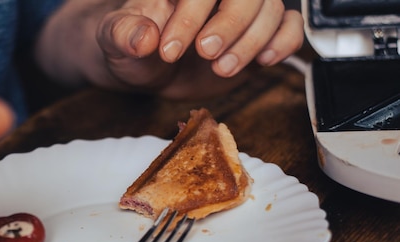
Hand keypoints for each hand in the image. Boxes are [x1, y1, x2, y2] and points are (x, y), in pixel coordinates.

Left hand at [38, 0, 302, 98]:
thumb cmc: (130, 47)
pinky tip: (264, 61)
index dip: (191, 15)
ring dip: (252, 42)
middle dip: (230, 25)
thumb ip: (123, 35)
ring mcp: (241, 12)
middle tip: (205, 54)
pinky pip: (288, 26)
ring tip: (222, 69)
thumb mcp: (115, 41)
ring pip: (270, 10)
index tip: (169, 51)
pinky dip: (283, 42)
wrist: (146, 69)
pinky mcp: (258, 35)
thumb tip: (142, 38)